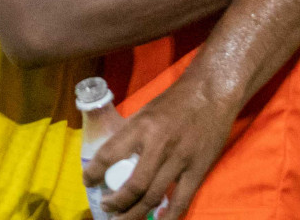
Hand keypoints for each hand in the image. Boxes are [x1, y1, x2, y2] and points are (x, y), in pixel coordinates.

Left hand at [83, 73, 236, 219]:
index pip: (109, 153)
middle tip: (107, 207)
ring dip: (135, 213)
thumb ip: (131, 134)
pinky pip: (182, 199)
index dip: (94, 172)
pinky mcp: (198, 168)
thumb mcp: (145, 111)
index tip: (88, 182)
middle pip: (133, 185)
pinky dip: (169, 215)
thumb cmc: (175, 101)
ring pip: (154, 196)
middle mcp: (158, 144)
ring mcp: (180, 159)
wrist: (211, 92)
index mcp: (141, 126)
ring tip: (123, 219)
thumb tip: (114, 156)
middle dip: (116, 203)